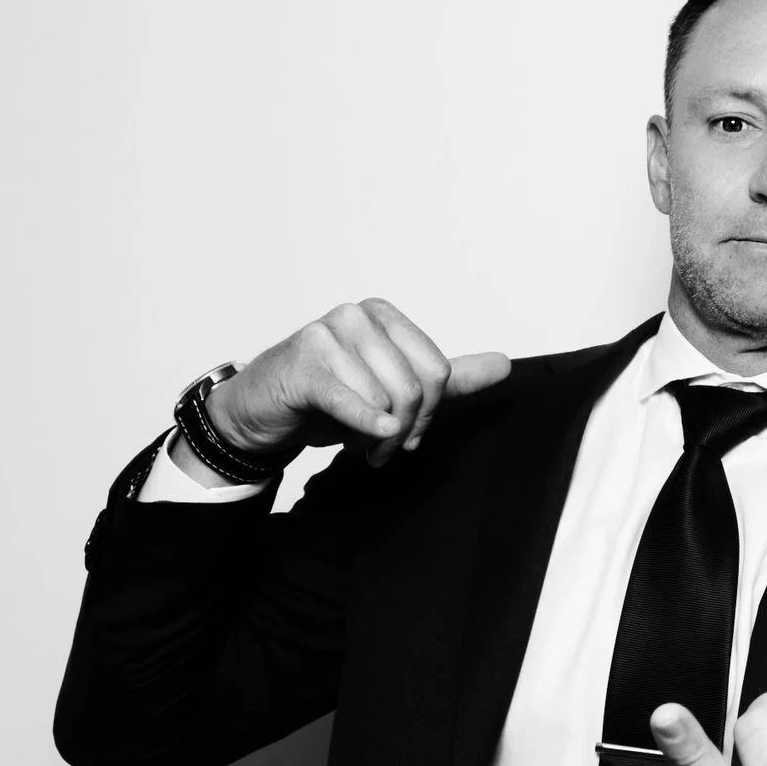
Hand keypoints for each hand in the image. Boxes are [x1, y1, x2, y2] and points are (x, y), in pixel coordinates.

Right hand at [198, 298, 510, 470]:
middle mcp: (358, 315)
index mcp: (384, 316)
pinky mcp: (303, 362)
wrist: (261, 412)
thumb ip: (449, 378)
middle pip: (415, 387)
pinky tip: (364, 442)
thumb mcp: (394, 388)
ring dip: (375, 437)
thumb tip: (504, 365)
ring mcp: (327, 333)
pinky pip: (350, 399)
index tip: (409, 434)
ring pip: (385, 399)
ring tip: (355, 442)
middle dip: (405, 430)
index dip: (429, 414)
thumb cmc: (326, 397)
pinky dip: (363, 425)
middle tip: (382, 449)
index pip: (437, 371)